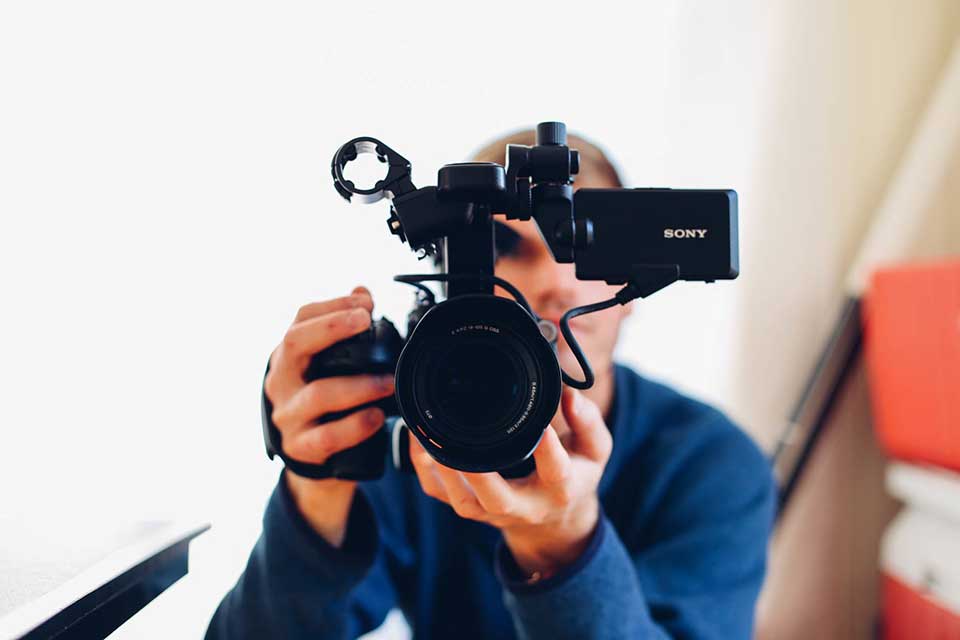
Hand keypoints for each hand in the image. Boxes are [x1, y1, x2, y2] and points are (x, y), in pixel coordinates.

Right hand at [264, 285, 393, 545]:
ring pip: (318, 394)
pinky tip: (376, 417)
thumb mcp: (326, 366)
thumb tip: (362, 292)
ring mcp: (287, 416)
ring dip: (359, 384)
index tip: (365, 302)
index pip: (301, 319)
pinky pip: (327, 436)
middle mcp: (280, 381)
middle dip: (332, 328)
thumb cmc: (322, 403)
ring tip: (388, 382)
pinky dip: (355, 425)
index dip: (332, 305)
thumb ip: (343, 332)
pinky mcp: (301, 448)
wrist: (311, 459)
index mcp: (288, 356)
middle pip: (295, 344)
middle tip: (365, 321)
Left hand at [409, 385, 612, 578]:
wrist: (553, 522)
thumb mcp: (595, 450)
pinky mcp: (469, 508)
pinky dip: (425, 469)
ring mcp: (491, 511)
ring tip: (429, 434)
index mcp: (559, 488)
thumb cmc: (574, 475)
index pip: (555, 470)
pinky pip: (440, 493)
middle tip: (463, 443)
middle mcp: (524, 505)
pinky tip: (418, 441)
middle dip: (479, 475)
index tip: (542, 425)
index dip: (548, 449)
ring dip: (443, 470)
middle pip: (497, 498)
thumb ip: (587, 421)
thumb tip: (568, 393)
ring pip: (462, 499)